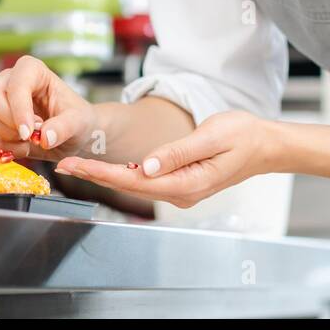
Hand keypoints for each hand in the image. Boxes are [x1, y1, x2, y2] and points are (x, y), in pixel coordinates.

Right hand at [0, 55, 96, 160]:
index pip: (16, 85)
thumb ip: (64, 127)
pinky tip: (25, 147)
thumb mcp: (78, 122)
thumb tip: (45, 137)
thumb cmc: (76, 119)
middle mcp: (9, 80)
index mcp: (31, 70)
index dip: (19, 110)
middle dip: (9, 123)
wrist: (71, 134)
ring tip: (31, 141)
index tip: (30, 133)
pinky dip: (5, 147)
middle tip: (32, 136)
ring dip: (6, 136)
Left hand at [54, 110, 278, 207]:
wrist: (265, 145)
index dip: (102, 173)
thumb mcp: (210, 137)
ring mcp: (181, 189)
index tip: (76, 165)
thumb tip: (144, 166)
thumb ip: (176, 153)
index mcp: (186, 184)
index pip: (134, 181)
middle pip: (130, 185)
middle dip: (96, 175)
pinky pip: (148, 180)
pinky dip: (124, 173)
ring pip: (136, 184)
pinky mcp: (181, 182)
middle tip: (64, 165)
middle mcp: (180, 192)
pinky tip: (108, 167)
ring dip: (107, 174)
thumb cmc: (242, 136)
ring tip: (78, 165)